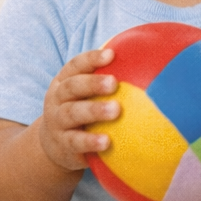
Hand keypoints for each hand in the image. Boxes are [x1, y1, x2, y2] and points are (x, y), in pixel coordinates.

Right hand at [39, 47, 119, 170]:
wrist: (55, 145)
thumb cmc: (80, 112)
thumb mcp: (84, 95)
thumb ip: (106, 81)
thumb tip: (146, 64)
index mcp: (63, 82)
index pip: (75, 65)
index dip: (91, 59)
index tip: (111, 55)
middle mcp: (57, 99)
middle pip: (72, 87)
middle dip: (92, 83)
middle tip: (113, 83)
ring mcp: (57, 122)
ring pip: (72, 113)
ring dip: (93, 110)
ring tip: (115, 110)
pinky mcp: (62, 144)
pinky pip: (75, 141)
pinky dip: (90, 141)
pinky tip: (107, 142)